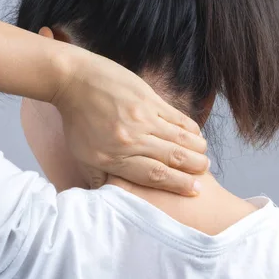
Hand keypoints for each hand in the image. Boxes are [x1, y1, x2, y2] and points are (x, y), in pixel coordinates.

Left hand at [52, 49, 208, 195]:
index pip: (154, 175)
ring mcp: (142, 117)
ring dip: (197, 149)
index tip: (194, 189)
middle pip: (173, 158)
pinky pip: (177, 117)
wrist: (74, 80)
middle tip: (204, 172)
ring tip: (204, 156)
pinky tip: (197, 135)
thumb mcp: (82, 155)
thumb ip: (99, 178)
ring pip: (180, 138)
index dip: (178, 184)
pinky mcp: (149, 99)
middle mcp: (131, 139)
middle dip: (195, 168)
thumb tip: (111, 199)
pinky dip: (191, 128)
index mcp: (115, 157)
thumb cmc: (77, 120)